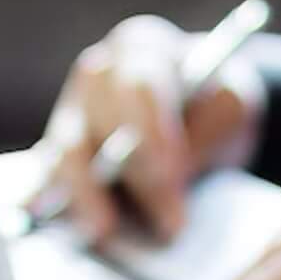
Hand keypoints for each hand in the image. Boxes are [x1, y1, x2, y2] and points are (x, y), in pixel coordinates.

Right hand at [31, 15, 251, 242]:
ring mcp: (72, 112)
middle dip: (136, 176)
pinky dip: (57, 203)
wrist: (201, 113)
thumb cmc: (215, 104)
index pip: (140, 86)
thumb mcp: (230, 108)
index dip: (153, 132)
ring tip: (106, 231)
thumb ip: (202, 137)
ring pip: (66, 150)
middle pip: (101, 122)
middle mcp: (97, 74)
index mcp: (141, 47)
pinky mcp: (60, 152)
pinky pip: (50, 178)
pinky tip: (73, 231)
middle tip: (169, 223)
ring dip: (85, 194)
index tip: (172, 174)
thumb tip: (169, 188)